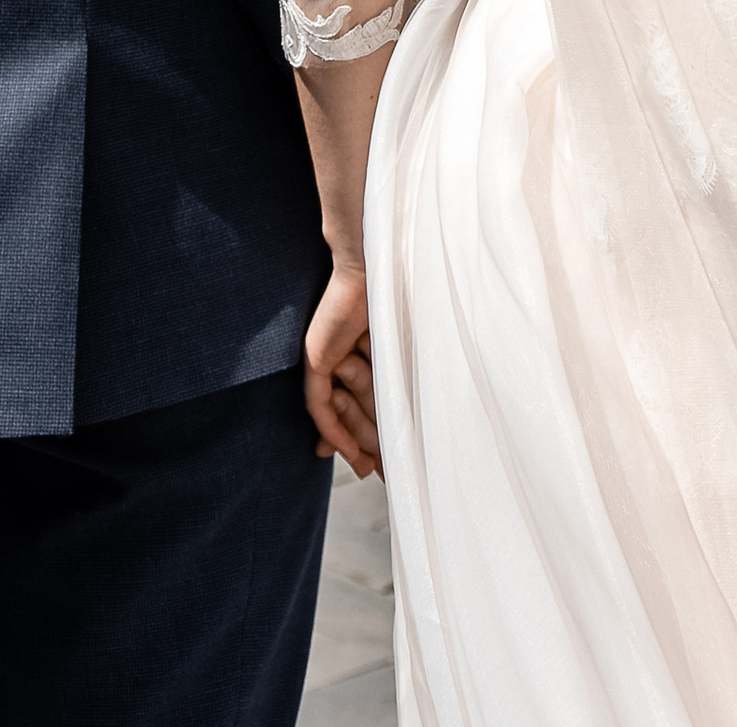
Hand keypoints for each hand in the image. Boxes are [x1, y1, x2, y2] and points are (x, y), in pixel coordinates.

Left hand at [304, 264, 383, 478]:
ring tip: (365, 467)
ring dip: (349, 442)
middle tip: (373, 471)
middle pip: (351, 412)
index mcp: (358, 351)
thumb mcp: (401, 339)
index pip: (363, 399)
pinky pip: (319, 408)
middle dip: (362, 444)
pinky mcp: (316, 362)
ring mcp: (325, 361)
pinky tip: (339, 452)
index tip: (383, 454)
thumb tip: (421, 390)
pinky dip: (331, 429)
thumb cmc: (393, 292)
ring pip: (336, 413)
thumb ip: (401, 365)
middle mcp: (338, 359)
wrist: (371, 264)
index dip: (371, 427)